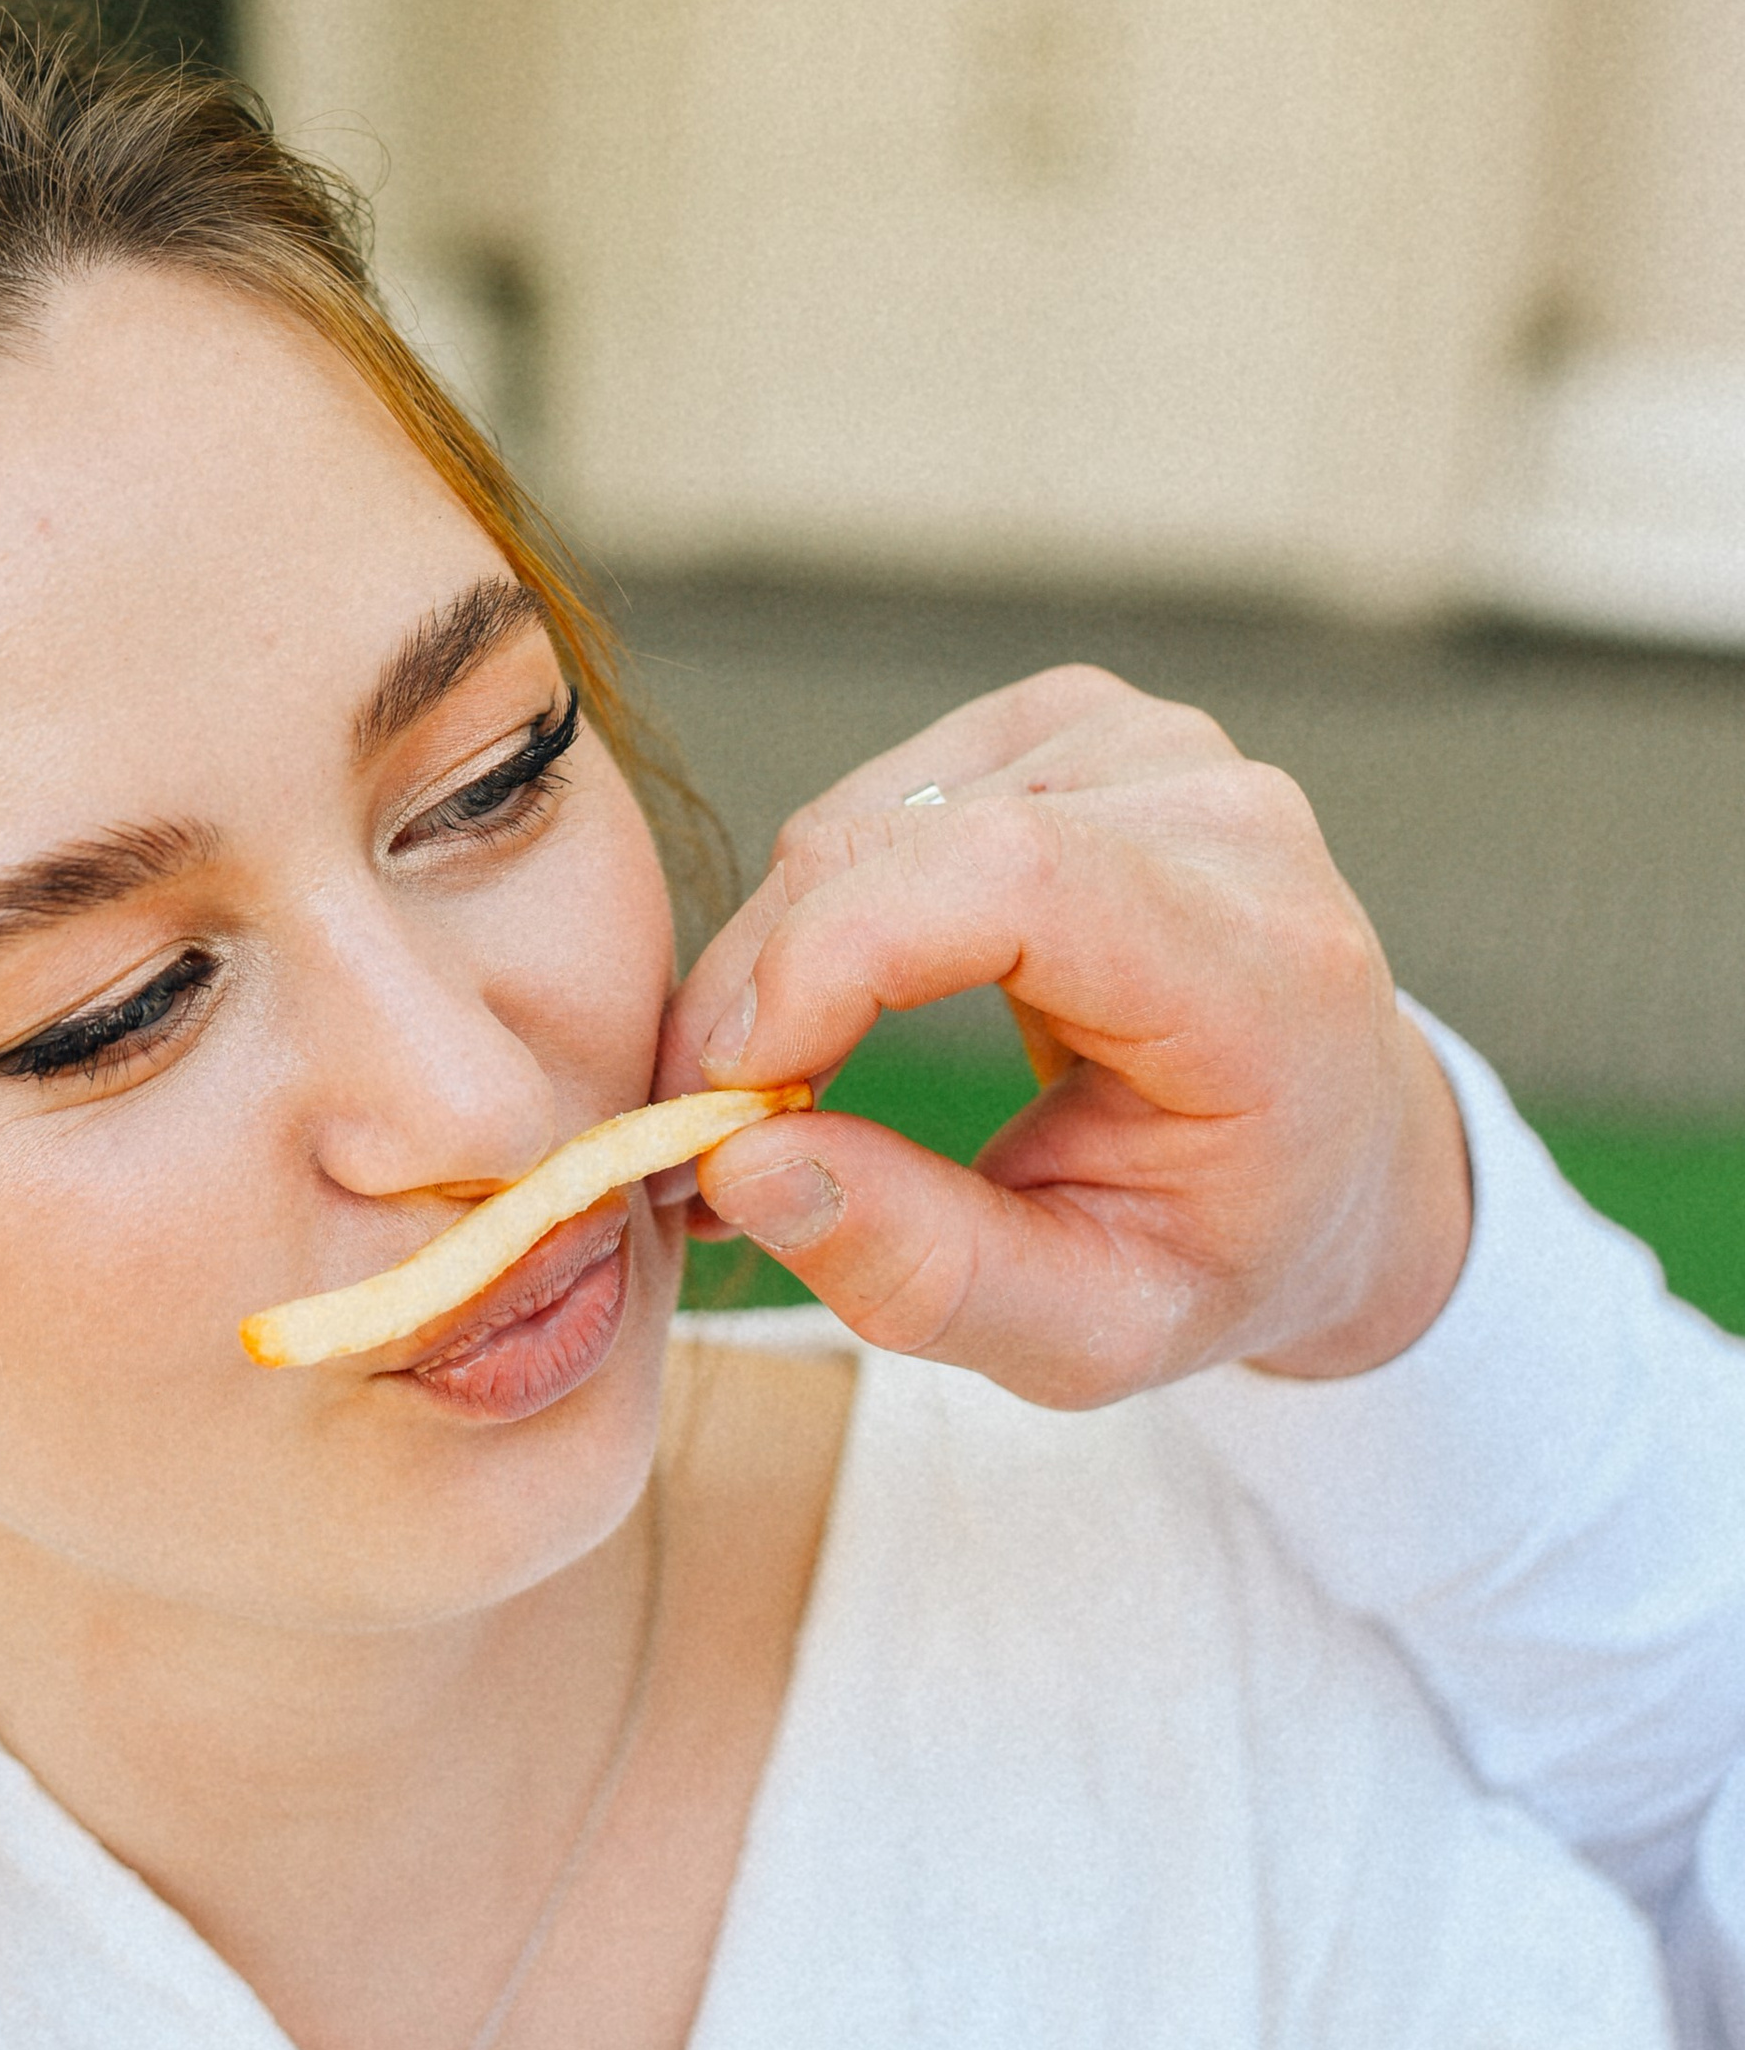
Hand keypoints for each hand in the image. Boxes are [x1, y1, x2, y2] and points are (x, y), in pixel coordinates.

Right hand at [657, 666, 1469, 1407]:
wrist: (1335, 1146)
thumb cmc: (1222, 1242)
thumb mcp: (1092, 1333)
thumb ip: (922, 1272)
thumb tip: (741, 1160)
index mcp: (1268, 971)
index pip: (1020, 880)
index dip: (838, 955)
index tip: (731, 1088)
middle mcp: (1225, 818)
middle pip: (907, 846)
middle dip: (764, 989)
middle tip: (713, 1138)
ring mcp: (1156, 743)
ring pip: (865, 821)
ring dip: (789, 955)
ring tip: (805, 1087)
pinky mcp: (1083, 715)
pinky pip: (880, 797)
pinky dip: (832, 904)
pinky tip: (879, 985)